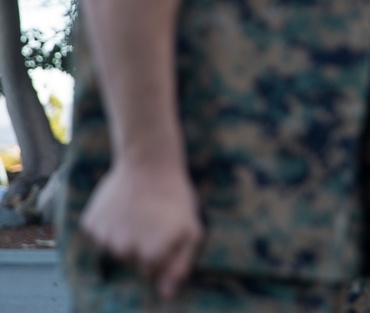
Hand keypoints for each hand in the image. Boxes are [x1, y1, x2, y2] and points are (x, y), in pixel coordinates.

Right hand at [81, 161, 202, 298]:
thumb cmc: (175, 196)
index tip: (166, 229)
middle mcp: (124, 250)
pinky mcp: (91, 223)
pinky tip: (122, 205)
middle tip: (153, 217)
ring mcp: (105, 237)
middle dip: (142, 243)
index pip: (151, 269)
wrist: (148, 162)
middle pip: (131, 259)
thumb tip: (166, 294)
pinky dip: (109, 223)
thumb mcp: (191, 229)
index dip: (161, 250)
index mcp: (151, 254)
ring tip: (138, 209)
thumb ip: (180, 265)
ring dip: (125, 234)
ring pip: (114, 247)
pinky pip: (100, 233)